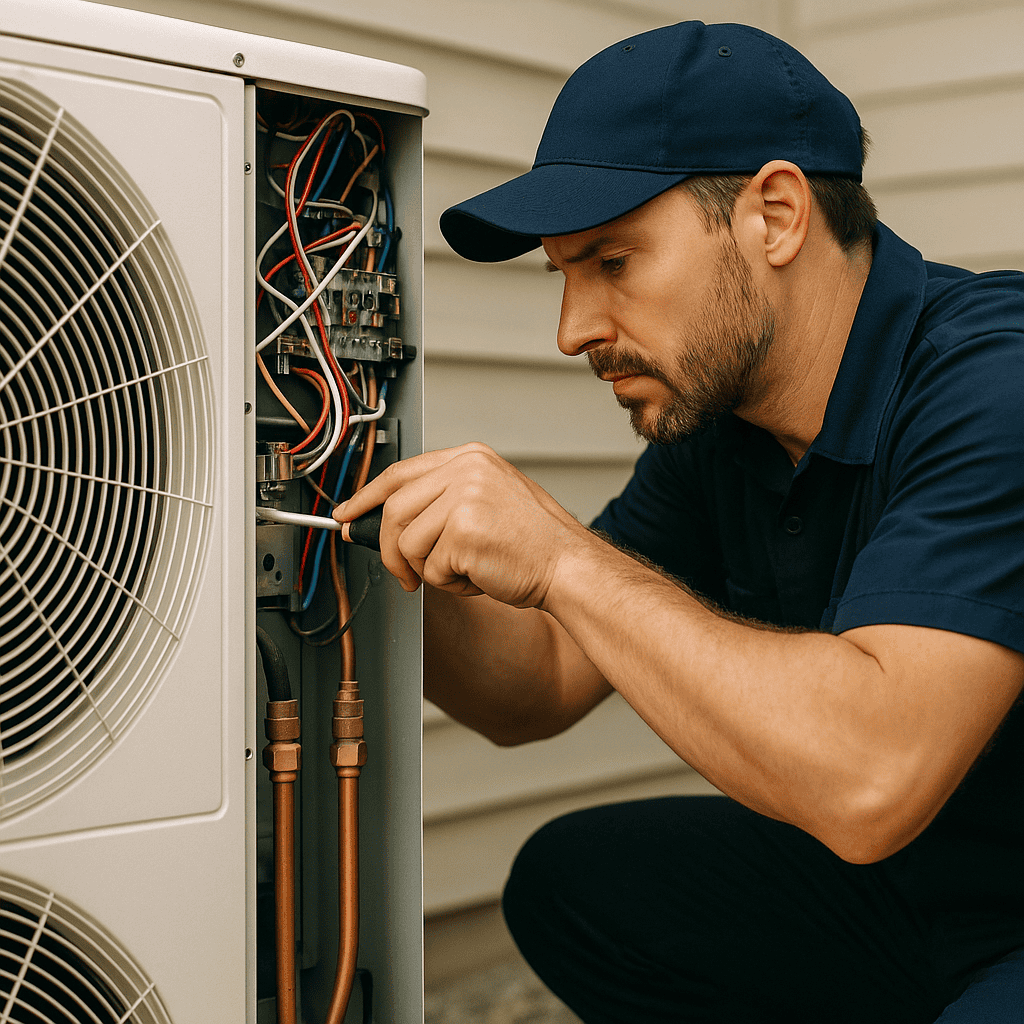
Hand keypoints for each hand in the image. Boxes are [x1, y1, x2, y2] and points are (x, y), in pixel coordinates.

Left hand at [332, 442, 588, 607]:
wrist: (568, 566)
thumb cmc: (533, 543)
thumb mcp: (488, 501)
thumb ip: (444, 500)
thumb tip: (390, 520)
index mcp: (471, 457)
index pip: (400, 472)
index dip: (366, 496)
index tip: (346, 514)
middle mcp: (467, 469)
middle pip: (394, 509)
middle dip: (390, 550)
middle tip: (404, 574)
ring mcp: (465, 497)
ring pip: (407, 542)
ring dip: (427, 570)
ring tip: (463, 572)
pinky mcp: (464, 530)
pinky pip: (430, 568)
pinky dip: (450, 585)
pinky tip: (479, 577)